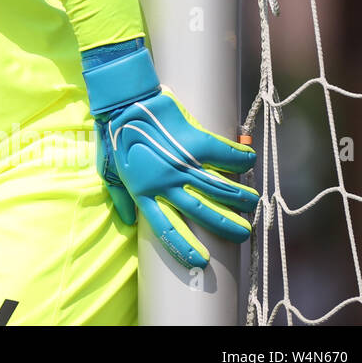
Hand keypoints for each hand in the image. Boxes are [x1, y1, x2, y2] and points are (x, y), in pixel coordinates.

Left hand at [82, 40, 259, 268]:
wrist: (123, 100)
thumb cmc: (114, 134)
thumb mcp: (108, 170)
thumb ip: (120, 196)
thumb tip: (127, 218)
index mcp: (144, 192)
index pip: (166, 228)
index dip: (184, 247)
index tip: (201, 262)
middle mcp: (165, 182)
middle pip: (201, 212)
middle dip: (226, 226)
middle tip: (243, 233)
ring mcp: (181, 163)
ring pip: (218, 188)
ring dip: (240, 197)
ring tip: (252, 203)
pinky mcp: (194, 141)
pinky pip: (224, 156)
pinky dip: (240, 159)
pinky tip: (249, 160)